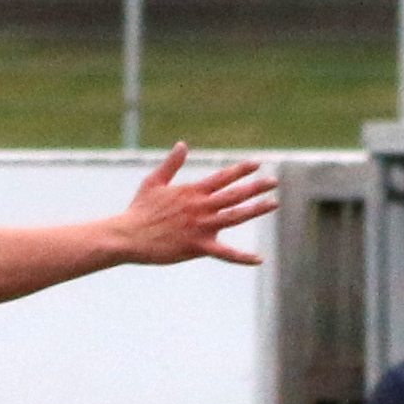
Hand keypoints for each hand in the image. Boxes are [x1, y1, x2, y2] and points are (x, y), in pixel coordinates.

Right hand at [113, 144, 275, 266]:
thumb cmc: (139, 210)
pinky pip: (226, 253)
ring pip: (236, 216)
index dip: (241, 169)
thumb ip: (171, 163)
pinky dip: (243, 257)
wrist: (129, 236)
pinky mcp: (198, 246)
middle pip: (235, 194)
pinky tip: (259, 259)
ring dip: (256, 209)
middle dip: (256, 186)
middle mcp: (201, 207)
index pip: (223, 177)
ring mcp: (202, 226)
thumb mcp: (153, 181)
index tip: (258, 163)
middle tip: (274, 182)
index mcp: (192, 191)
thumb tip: (183, 144)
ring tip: (273, 203)